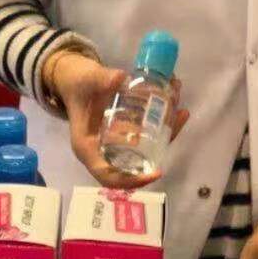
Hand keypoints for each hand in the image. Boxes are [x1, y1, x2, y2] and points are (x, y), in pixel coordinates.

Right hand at [43, 50, 189, 189]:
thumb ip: (100, 80)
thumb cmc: (77, 84)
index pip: (109, 177)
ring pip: (145, 149)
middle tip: (176, 123)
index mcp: (88, 149)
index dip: (132, 181)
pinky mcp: (126, 132)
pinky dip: (164, 125)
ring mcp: (117, 143)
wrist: (77, 78)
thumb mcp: (85, 81)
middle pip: (133, 164)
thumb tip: (120, 78)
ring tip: (180, 111)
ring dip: (166, 133)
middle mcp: (103, 151)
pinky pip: (148, 136)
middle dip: (160, 148)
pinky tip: (178, 110)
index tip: (156, 173)